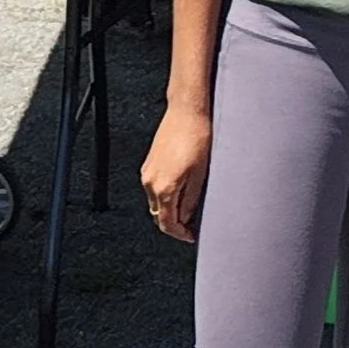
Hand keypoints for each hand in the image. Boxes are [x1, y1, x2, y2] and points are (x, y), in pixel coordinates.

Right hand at [139, 103, 213, 241]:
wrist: (186, 111)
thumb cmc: (197, 136)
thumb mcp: (200, 174)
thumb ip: (191, 200)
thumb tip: (187, 217)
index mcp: (164, 188)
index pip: (167, 223)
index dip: (180, 234)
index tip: (191, 236)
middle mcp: (150, 181)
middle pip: (158, 215)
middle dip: (174, 223)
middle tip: (191, 226)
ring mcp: (147, 172)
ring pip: (156, 202)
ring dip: (169, 209)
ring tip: (189, 208)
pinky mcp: (149, 163)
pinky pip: (154, 188)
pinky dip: (165, 196)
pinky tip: (180, 190)